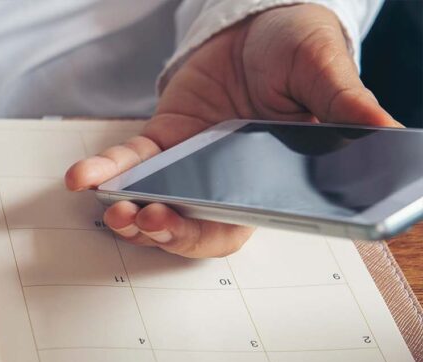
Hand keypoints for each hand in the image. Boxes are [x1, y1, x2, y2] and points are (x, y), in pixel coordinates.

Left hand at [65, 4, 397, 257]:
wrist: (260, 23)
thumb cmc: (299, 50)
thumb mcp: (324, 72)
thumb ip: (345, 104)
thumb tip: (385, 132)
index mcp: (268, 181)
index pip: (237, 224)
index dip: (206, 234)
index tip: (182, 230)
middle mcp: (223, 182)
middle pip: (189, 224)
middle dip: (164, 230)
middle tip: (145, 221)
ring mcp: (188, 165)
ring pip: (153, 203)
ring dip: (129, 214)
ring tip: (115, 211)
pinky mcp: (161, 142)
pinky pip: (129, 162)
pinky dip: (104, 171)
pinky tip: (81, 177)